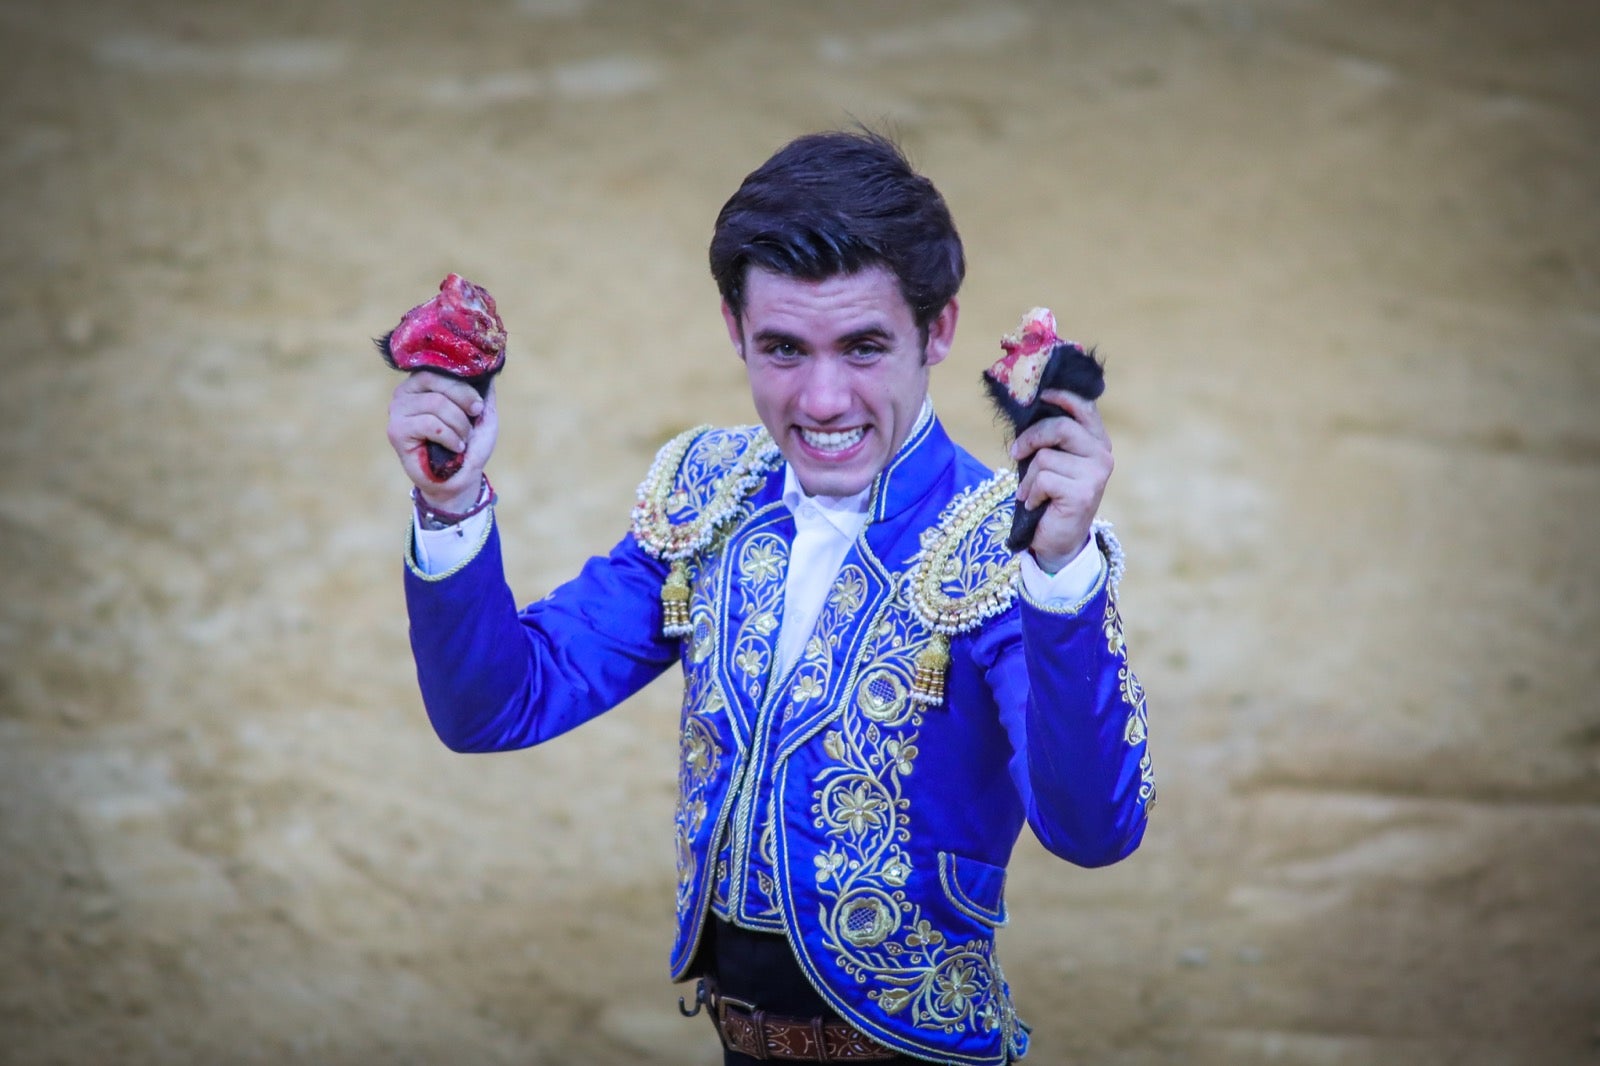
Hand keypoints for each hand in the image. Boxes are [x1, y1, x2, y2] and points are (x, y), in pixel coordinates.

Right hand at [386, 372, 497, 511]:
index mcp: (423, 382)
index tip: (478, 407)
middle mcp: (405, 392)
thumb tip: (486, 368)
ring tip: (463, 439)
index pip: (439, 369)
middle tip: (473, 420)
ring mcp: (397, 411)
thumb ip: (482, 389)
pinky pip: (429, 424)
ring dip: (459, 424)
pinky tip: (455, 447)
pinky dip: (450, 437)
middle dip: (463, 402)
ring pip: (436, 404)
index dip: (463, 387)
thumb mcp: (483, 413)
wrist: (461, 477)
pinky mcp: (396, 431)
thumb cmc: (470, 444)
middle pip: (436, 382)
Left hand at [1010, 388, 1111, 572]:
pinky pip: (1043, 480)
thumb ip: (1050, 438)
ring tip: (1030, 492)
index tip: (1041, 393)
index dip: (1062, 396)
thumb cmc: (1051, 497)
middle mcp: (1102, 455)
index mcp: (1096, 442)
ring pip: (1046, 457)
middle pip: (1061, 428)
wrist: (1059, 541)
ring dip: (1028, 477)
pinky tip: (1036, 504)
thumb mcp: (1053, 461)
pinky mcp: (1083, 493)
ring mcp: (1095, 474)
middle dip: (1031, 438)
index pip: (1084, 408)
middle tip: (1016, 451)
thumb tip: (1028, 405)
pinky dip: (1031, 493)